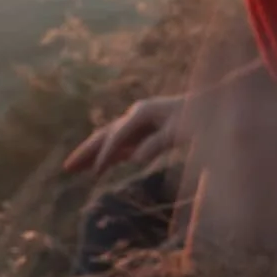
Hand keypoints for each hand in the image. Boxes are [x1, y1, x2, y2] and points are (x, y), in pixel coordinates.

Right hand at [63, 93, 186, 174]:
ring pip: (109, 139)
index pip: (117, 137)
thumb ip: (158, 143)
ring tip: (72, 169)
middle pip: (104, 135)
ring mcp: (138, 121)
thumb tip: (135, 158)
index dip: (105, 155)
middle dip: (86, 152)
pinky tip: (100, 167)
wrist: (210, 104)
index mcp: (141, 113)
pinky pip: (121, 144)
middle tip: (66, 168)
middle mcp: (135, 114)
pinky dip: (109, 155)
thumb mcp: (180, 130)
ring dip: (92, 154)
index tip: (95, 173)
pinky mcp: (144, 130)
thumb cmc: (198, 117)